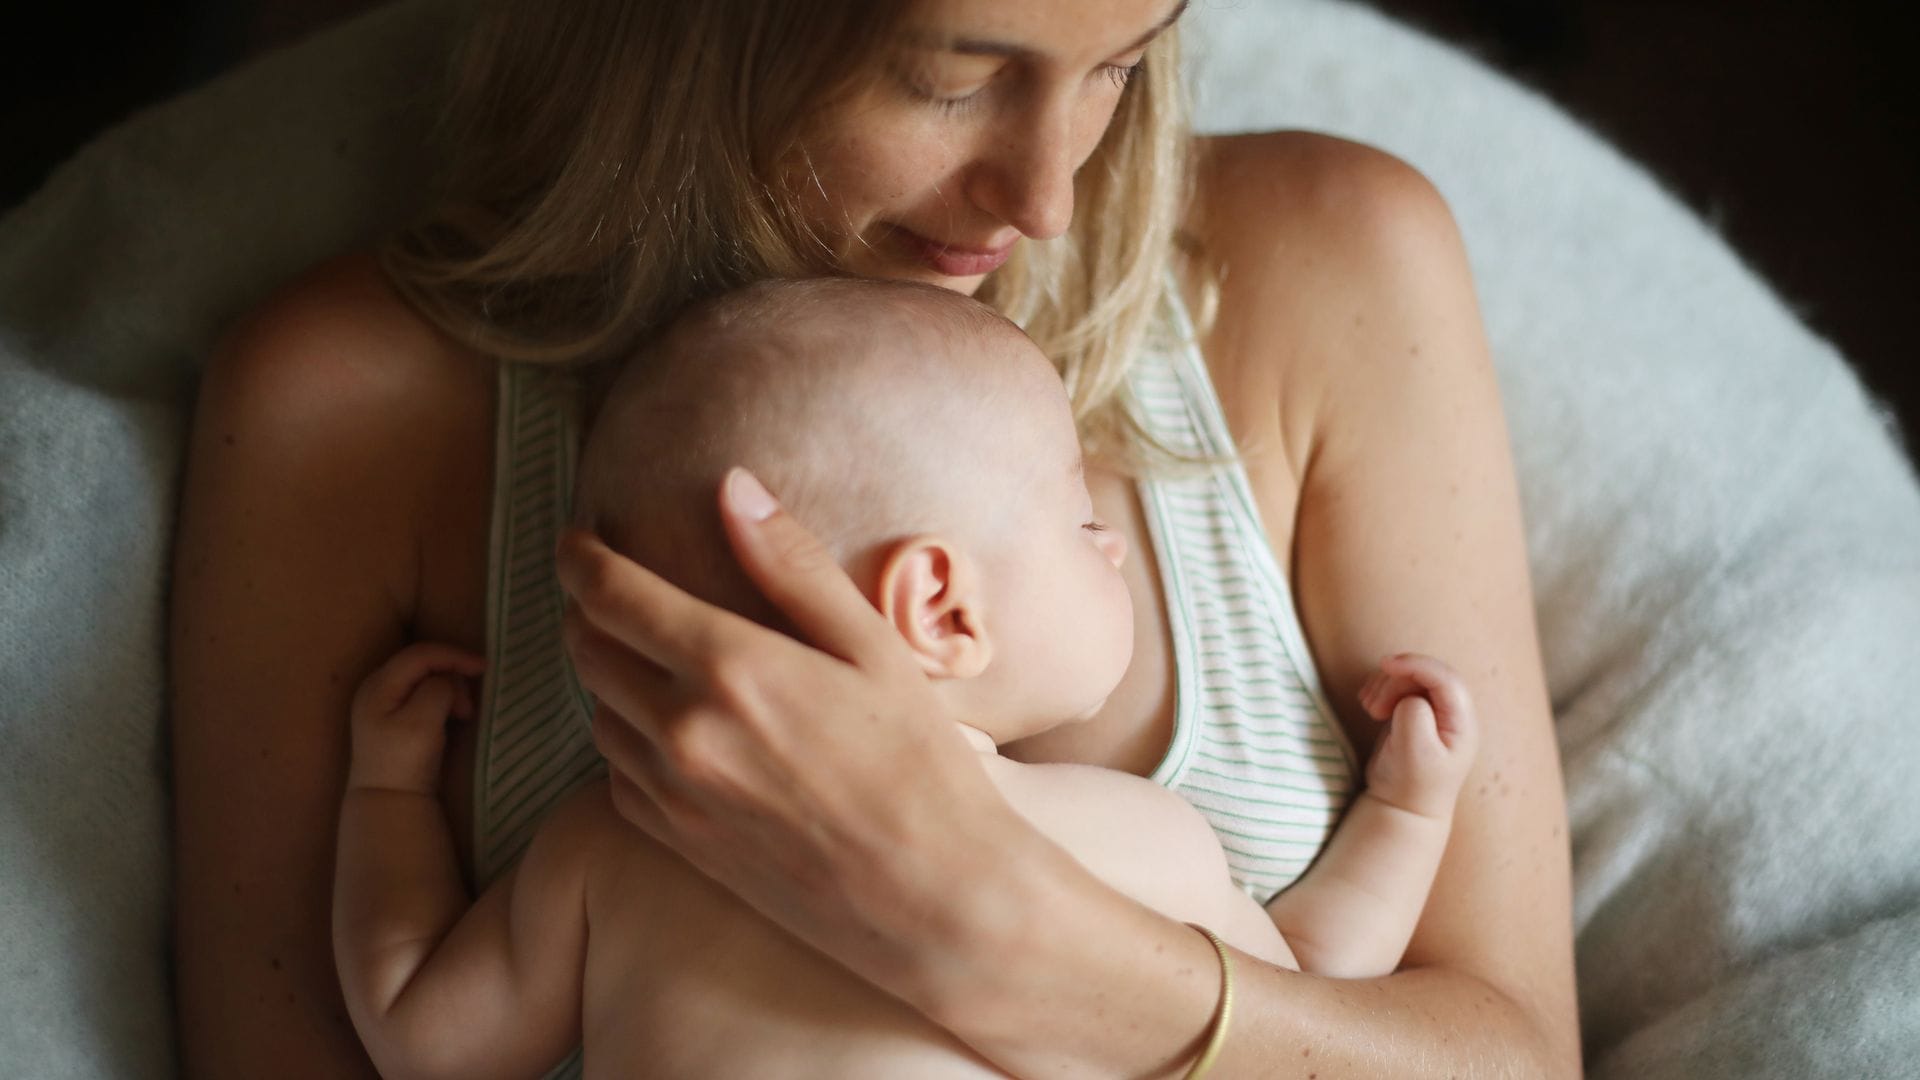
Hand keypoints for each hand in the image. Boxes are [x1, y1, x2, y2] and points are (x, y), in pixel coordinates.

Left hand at [347, 642, 484, 794]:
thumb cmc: (404, 762)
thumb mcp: (422, 722)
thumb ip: (438, 690)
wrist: (387, 802)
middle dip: (452, 676)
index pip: (421, 654)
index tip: (484, 667)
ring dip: (450, 690)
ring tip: (463, 715)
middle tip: (469, 706)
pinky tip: (452, 717)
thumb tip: (448, 680)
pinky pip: (422, 694)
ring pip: (424, 679)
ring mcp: (382, 703)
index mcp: (378, 685)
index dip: (454, 655)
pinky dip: (442, 699)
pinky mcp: (392, 717)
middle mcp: (376, 687)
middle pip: (422, 663)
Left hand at [557, 467, 1016, 1005]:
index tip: (578, 538)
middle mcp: (683, 729)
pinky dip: (624, 742)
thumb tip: (732, 486)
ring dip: (605, 676)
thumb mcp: (872, 647)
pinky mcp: (678, 844)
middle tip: (612, 591)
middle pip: (585, 648)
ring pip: (596, 713)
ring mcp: (674, 793)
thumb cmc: (921, 765)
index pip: (611, 593)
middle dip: (587, 609)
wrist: (934, 898)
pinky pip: (614, 777)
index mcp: (731, 666)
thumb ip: (793, 564)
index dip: (581, 556)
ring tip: (644, 658)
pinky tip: (667, 732)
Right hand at [1356, 652, 1477, 817]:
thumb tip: (1410, 697)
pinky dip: (1380, 689)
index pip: (1446, 679)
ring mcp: (1433, 709)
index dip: (1417, 665)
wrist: (1402, 807)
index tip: (1386, 665)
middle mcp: (1452, 712)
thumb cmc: (1411, 784)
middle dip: (1394, 681)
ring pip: (1409, 676)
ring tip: (1370, 710)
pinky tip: (1370, 707)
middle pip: (1425, 674)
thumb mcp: (1415, 753)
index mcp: (1461, 723)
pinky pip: (1397, 684)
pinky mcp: (1413, 710)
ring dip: (1384, 685)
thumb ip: (1414, 716)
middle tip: (1373, 709)